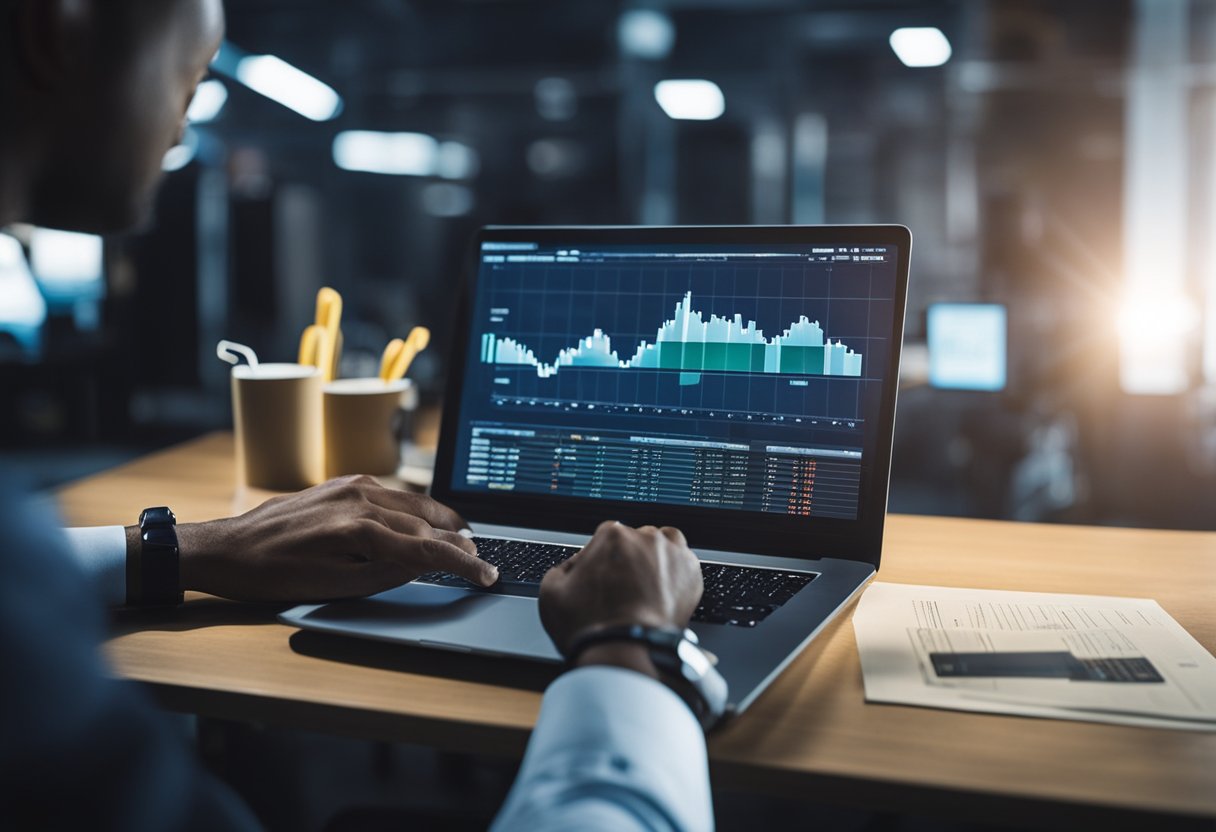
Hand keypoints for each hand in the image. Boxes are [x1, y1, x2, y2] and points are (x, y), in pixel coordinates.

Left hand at [165, 475, 497, 601]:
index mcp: (358, 529)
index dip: (462, 564)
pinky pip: (394, 493)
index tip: (486, 575)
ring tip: (464, 539)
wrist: (230, 549)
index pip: (426, 548)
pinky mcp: (345, 482)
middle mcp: (360, 499)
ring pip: (415, 502)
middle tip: (481, 560)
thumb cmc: (275, 575)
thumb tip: (426, 563)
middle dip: (458, 542)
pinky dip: (417, 507)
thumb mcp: (334, 587)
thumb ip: (386, 573)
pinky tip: (425, 518)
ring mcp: (353, 485)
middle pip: (427, 521)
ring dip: (443, 521)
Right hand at [539, 521, 702, 658]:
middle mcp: (644, 538)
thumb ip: (564, 568)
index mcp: (611, 535)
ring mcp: (672, 554)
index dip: (603, 557)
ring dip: (656, 557)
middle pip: (637, 539)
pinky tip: (664, 590)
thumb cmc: (591, 627)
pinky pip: (685, 562)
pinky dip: (676, 573)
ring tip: (647, 582)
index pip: (608, 536)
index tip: (604, 576)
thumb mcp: (551, 592)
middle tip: (624, 586)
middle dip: (631, 558)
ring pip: (665, 544)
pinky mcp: (691, 573)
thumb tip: (576, 565)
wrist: (626, 652)